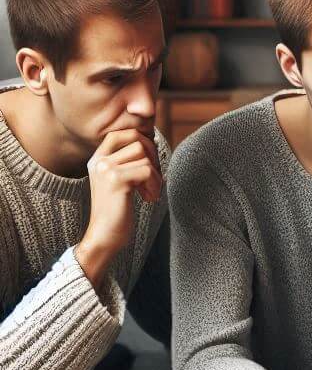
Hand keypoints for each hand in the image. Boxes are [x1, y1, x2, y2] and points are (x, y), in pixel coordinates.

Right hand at [76, 128, 162, 287]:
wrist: (104, 237)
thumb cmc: (117, 211)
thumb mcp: (120, 181)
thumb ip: (129, 162)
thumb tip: (152, 140)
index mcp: (98, 159)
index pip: (123, 133)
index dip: (143, 141)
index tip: (150, 163)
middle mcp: (99, 160)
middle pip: (137, 140)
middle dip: (153, 157)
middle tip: (153, 178)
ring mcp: (105, 169)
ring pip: (144, 156)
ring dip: (155, 175)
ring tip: (149, 192)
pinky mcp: (116, 180)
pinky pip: (147, 170)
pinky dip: (155, 185)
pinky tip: (148, 199)